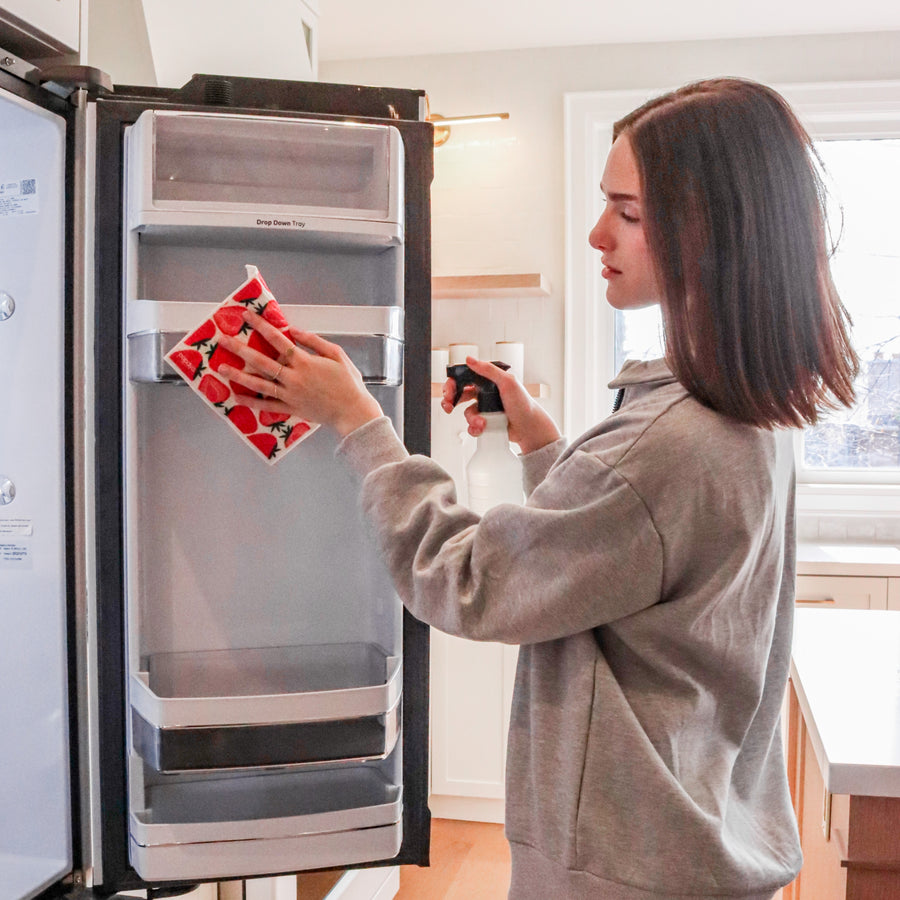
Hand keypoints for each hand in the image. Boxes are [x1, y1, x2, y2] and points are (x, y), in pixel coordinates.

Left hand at [216, 309, 382, 436]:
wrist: (353, 411)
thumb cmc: (348, 382)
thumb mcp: (337, 355)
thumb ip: (314, 341)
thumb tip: (292, 330)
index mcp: (304, 361)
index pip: (277, 340)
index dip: (261, 326)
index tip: (247, 317)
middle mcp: (293, 377)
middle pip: (261, 361)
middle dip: (240, 349)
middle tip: (222, 340)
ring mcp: (290, 394)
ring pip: (259, 383)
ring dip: (238, 375)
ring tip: (221, 368)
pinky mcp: (291, 408)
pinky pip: (267, 405)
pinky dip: (251, 402)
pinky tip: (236, 396)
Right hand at [442, 356, 560, 454]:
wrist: (529, 427)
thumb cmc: (523, 403)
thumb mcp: (507, 382)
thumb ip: (488, 370)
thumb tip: (470, 359)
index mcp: (488, 381)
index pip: (464, 378)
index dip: (453, 383)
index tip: (449, 390)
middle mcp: (484, 393)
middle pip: (459, 395)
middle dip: (450, 401)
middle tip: (449, 406)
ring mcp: (484, 409)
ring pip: (466, 413)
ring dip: (471, 419)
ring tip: (482, 422)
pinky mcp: (485, 422)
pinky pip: (471, 426)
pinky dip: (474, 428)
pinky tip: (482, 428)